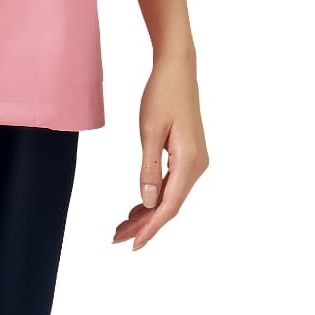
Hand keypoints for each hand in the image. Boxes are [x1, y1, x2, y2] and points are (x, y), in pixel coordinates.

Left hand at [113, 53, 208, 251]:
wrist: (178, 69)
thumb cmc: (163, 94)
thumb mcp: (150, 130)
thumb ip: (149, 168)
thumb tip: (148, 202)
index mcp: (190, 162)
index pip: (169, 206)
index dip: (151, 228)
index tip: (133, 244)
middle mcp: (197, 166)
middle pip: (170, 205)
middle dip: (144, 224)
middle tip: (117, 238)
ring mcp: (194, 161)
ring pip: (170, 196)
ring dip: (148, 212)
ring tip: (123, 226)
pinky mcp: (188, 155)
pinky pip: (172, 184)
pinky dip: (154, 197)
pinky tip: (139, 206)